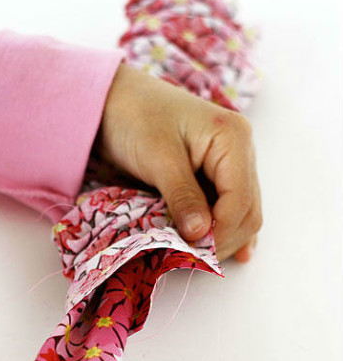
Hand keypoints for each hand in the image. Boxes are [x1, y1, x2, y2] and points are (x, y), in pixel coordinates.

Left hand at [93, 62, 262, 262]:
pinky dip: (220, 230)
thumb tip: (200, 235)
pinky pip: (225, 209)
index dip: (220, 233)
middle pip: (247, 211)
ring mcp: (228, 165)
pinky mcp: (212, 176)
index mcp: (234, 138)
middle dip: (222, 239)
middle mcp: (239, 152)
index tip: (193, 253)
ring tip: (196, 258)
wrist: (113, 100)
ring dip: (220, 238)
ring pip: (239, 214)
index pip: (240, 201)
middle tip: (192, 260)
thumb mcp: (158, 157)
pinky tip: (217, 250)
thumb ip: (182, 196)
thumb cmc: (134, 117)